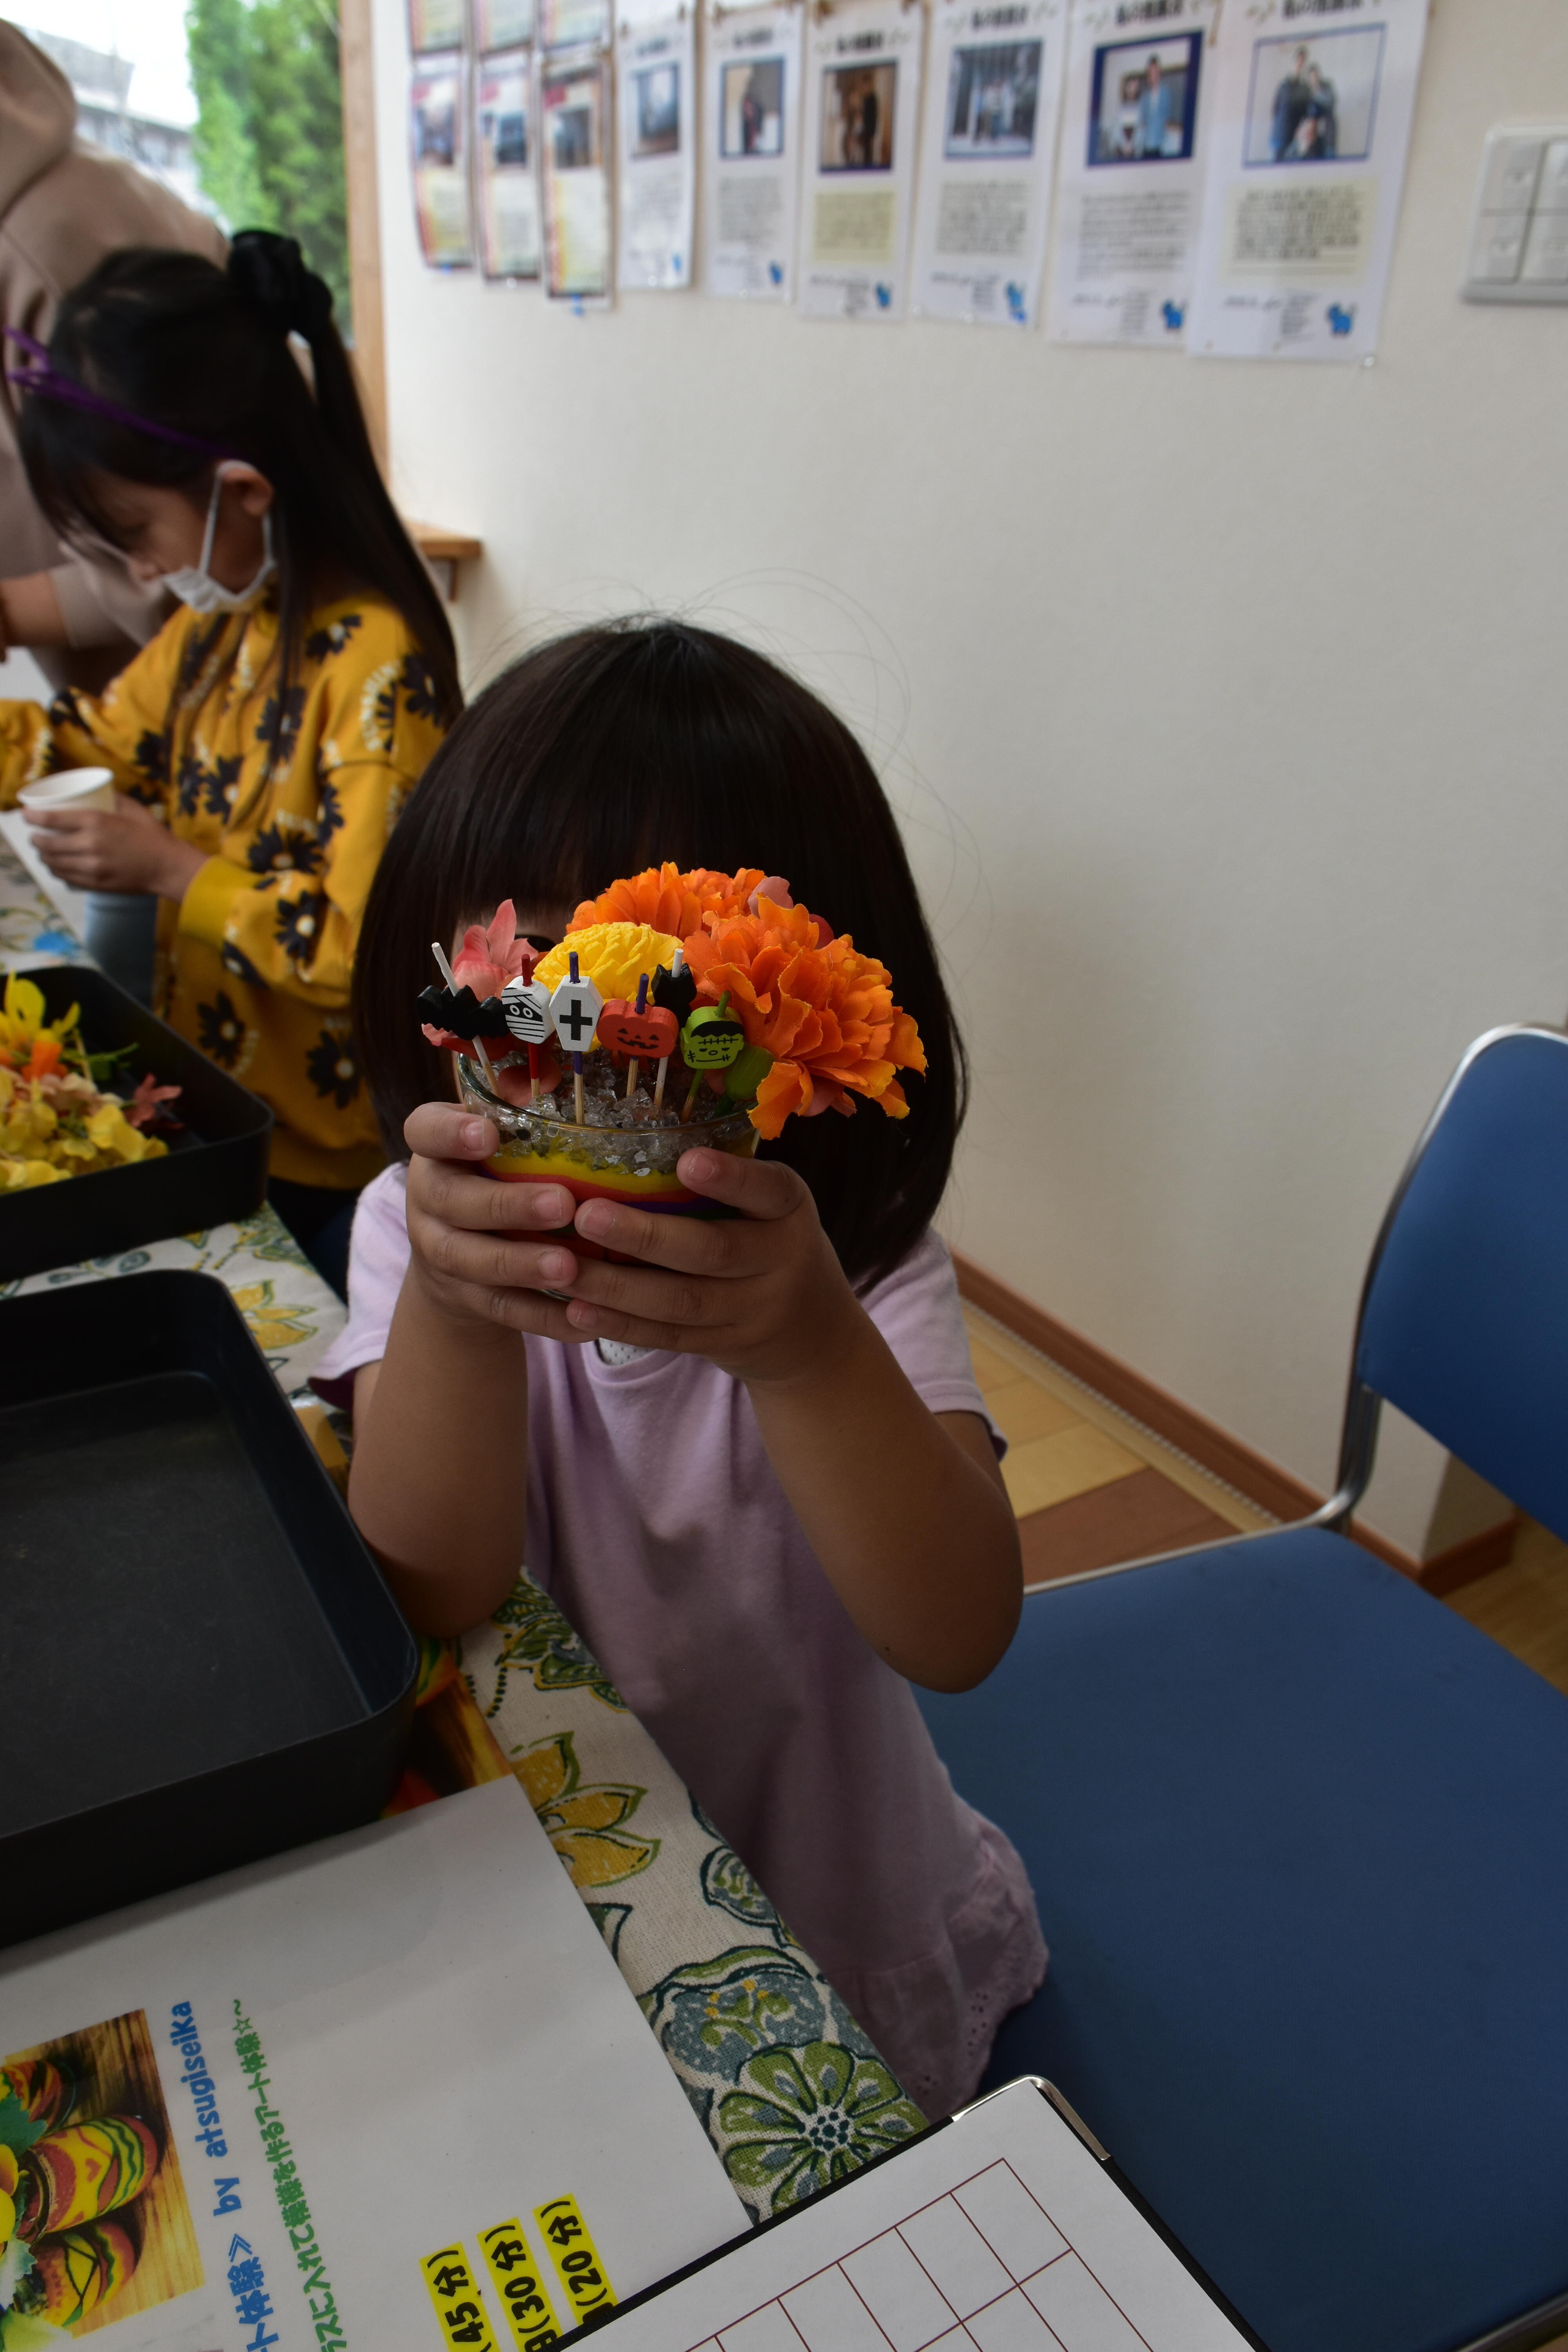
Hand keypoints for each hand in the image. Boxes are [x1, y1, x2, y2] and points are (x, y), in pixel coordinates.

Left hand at [25, 797, 206, 898]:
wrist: (168, 867)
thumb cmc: (152, 835)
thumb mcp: (132, 808)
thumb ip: (111, 798)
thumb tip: (96, 790)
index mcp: (95, 822)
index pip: (51, 819)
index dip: (32, 817)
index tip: (26, 815)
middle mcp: (88, 845)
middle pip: (47, 844)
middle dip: (35, 839)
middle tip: (36, 835)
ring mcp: (91, 867)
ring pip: (53, 863)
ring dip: (44, 856)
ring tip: (44, 851)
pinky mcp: (95, 883)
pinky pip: (66, 878)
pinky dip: (56, 871)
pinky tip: (57, 866)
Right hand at [403, 1100, 591, 1340]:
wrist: (461, 1262)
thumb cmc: (498, 1177)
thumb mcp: (503, 1144)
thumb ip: (523, 1116)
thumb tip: (562, 1075)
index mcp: (436, 1150)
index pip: (424, 1129)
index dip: (450, 1133)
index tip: (488, 1133)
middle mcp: (427, 1198)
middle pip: (453, 1202)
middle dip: (506, 1205)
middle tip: (562, 1204)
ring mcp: (438, 1252)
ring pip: (471, 1260)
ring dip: (521, 1264)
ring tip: (570, 1266)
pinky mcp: (462, 1298)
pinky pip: (498, 1309)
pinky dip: (540, 1315)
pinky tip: (581, 1318)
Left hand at [557, 1147, 860, 1388]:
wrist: (811, 1328)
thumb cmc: (768, 1238)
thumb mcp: (769, 1203)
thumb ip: (726, 1176)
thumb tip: (629, 1129)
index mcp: (788, 1209)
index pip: (767, 1190)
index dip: (731, 1179)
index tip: (688, 1161)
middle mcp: (778, 1260)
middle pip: (712, 1251)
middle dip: (646, 1237)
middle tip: (587, 1215)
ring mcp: (752, 1310)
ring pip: (681, 1302)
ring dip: (617, 1287)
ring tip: (562, 1268)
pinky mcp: (723, 1344)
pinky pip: (668, 1336)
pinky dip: (621, 1325)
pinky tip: (577, 1310)